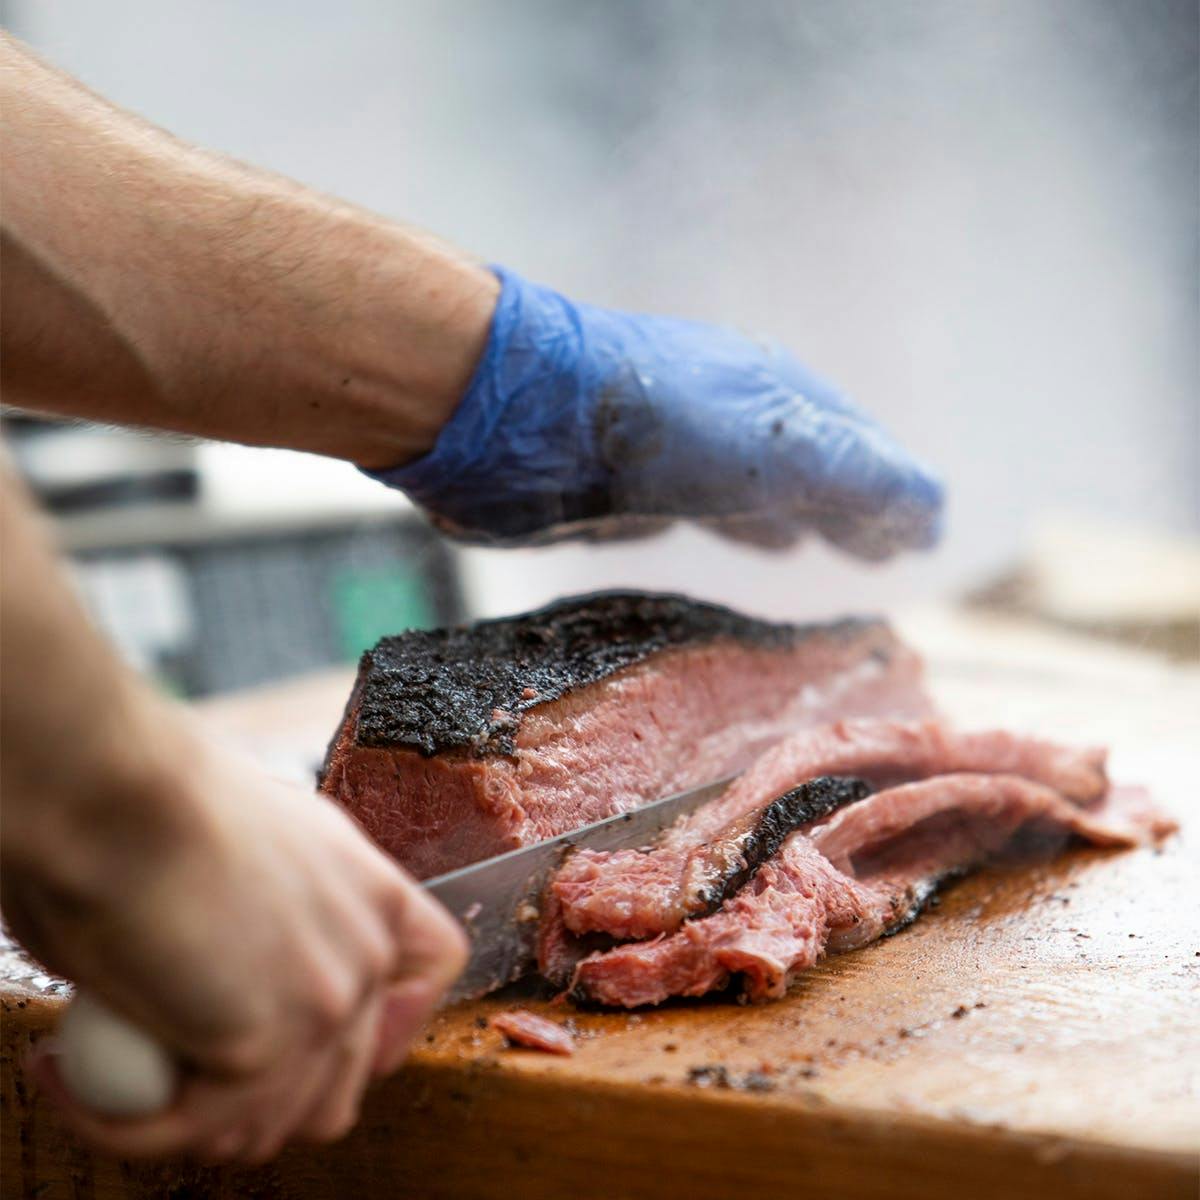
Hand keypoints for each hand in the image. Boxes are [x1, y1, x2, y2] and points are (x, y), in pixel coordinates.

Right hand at [8, 715, 465, 1162]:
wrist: (120, 796)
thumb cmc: (156, 803)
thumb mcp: (255, 847)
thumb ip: (277, 919)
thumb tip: (232, 969)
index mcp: (370, 889)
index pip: (431, 970)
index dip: (385, 1022)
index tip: (311, 1034)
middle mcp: (366, 946)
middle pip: (347, 1073)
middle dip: (263, 1093)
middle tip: (178, 1068)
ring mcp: (328, 1001)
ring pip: (274, 1121)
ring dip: (192, 1120)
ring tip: (115, 1078)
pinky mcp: (265, 1049)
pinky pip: (190, 1131)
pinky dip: (118, 1122)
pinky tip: (64, 1077)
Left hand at [372, 267, 943, 555]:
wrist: (513, 416)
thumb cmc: (654, 423)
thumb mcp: (779, 447)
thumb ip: (859, 477)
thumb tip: (934, 510)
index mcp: (773, 394)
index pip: (855, 445)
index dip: (891, 491)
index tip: (921, 535)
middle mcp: (727, 415)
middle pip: (801, 463)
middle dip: (842, 505)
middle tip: (873, 552)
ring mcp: (669, 448)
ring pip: (744, 485)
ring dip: (782, 514)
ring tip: (803, 546)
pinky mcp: (614, 485)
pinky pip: (690, 508)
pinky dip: (718, 526)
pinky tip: (714, 541)